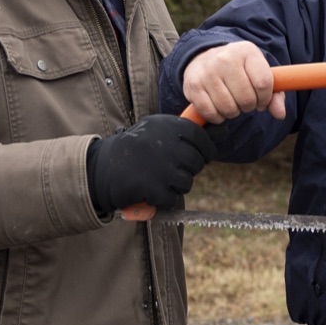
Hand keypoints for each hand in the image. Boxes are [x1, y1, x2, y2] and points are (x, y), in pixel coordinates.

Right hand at [88, 115, 217, 211]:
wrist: (102, 168)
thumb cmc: (136, 148)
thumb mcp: (159, 129)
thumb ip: (188, 130)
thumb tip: (223, 129)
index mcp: (168, 125)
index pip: (202, 139)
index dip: (204, 150)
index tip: (198, 156)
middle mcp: (166, 143)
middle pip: (196, 163)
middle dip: (187, 169)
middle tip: (168, 168)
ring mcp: (160, 166)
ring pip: (186, 182)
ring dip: (175, 185)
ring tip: (157, 178)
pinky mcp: (153, 187)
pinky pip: (172, 198)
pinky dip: (162, 199)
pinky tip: (149, 190)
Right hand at [181, 42, 285, 122]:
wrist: (203, 57)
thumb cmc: (238, 70)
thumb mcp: (258, 73)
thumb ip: (274, 94)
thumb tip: (280, 114)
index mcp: (247, 51)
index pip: (264, 83)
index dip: (265, 98)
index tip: (261, 100)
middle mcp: (226, 58)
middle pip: (246, 98)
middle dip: (249, 106)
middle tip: (244, 101)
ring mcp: (208, 72)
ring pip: (229, 108)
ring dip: (233, 112)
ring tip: (232, 102)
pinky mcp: (193, 86)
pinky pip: (211, 113)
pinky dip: (218, 116)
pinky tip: (219, 107)